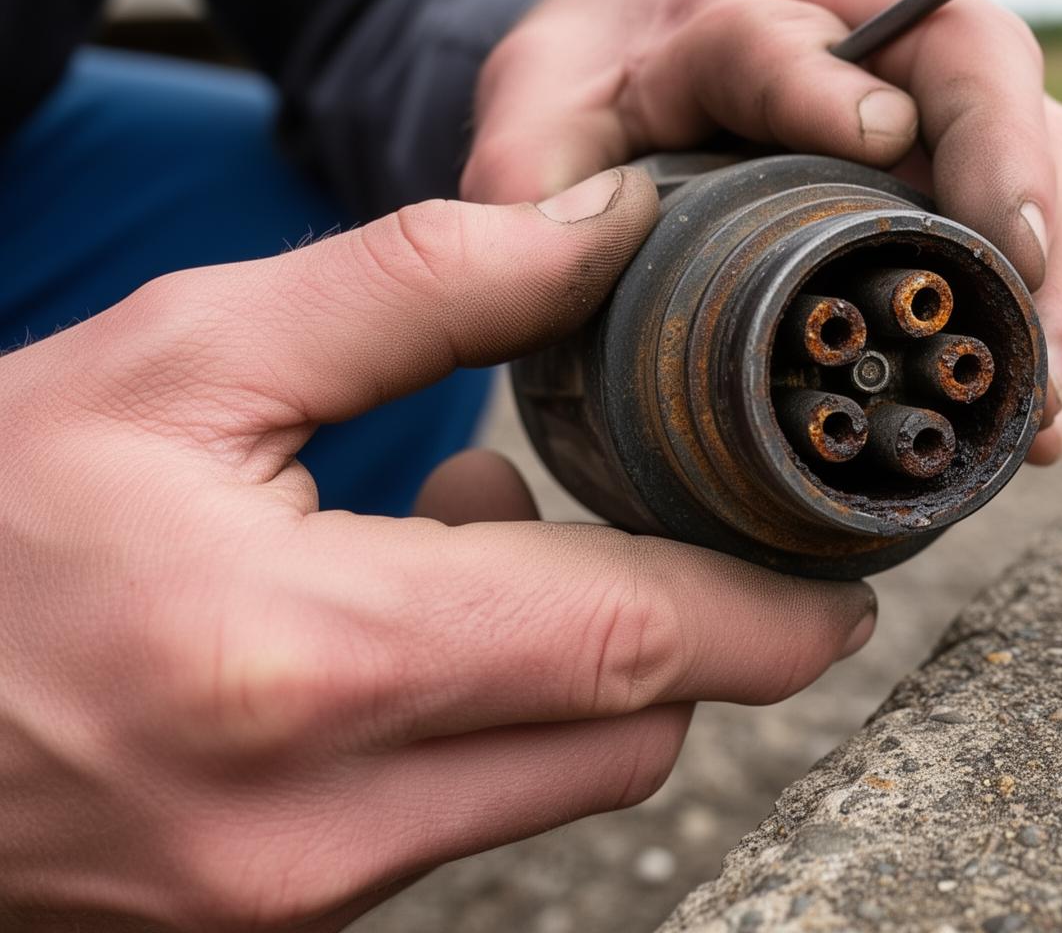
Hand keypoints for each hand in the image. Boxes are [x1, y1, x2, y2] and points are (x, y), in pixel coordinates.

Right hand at [0, 170, 876, 930]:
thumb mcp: (184, 358)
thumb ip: (420, 288)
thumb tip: (607, 231)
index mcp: (305, 665)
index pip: (631, 648)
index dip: (770, 609)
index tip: (844, 573)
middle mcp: (316, 825)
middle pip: (627, 736)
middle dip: (683, 631)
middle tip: (653, 510)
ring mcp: (292, 901)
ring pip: (553, 786)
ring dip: (572, 669)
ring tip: (461, 535)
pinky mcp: (272, 924)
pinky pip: (458, 821)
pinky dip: (482, 723)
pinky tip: (395, 625)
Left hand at [461, 0, 1061, 461]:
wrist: (638, 73)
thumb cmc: (593, 94)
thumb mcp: (535, 121)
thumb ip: (534, 182)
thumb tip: (586, 251)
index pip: (812, 19)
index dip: (843, 88)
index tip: (880, 150)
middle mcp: (879, 20)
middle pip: (990, 73)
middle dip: (1026, 202)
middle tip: (1021, 341)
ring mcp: (944, 89)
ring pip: (1057, 146)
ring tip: (1042, 411)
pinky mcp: (978, 161)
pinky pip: (1051, 215)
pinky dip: (1054, 315)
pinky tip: (1039, 410)